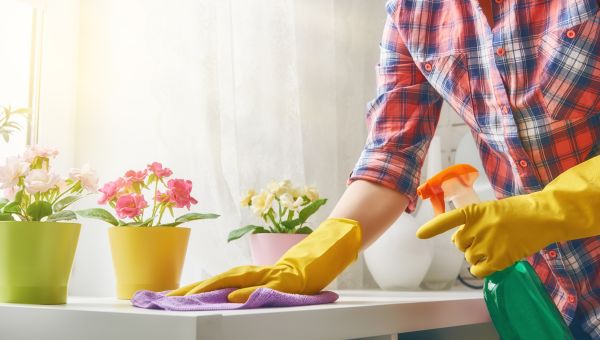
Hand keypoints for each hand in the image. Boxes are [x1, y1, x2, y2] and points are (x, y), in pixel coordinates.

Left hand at [167, 218, 361, 301]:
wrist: (320, 259)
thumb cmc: (292, 273)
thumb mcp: (267, 284)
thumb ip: (248, 289)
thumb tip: (225, 297)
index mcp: (247, 274)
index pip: (215, 281)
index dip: (193, 287)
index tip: (170, 296)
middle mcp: (253, 273)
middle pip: (217, 279)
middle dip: (192, 288)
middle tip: (168, 297)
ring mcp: (267, 275)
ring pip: (233, 281)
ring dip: (210, 287)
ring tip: (189, 295)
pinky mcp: (283, 279)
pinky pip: (262, 287)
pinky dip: (245, 291)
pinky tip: (232, 296)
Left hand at [417, 156, 599, 277]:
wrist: (544, 216)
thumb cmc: (519, 211)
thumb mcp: (492, 209)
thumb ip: (475, 221)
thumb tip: (461, 239)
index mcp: (474, 211)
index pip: (448, 220)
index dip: (432, 228)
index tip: (419, 235)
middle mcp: (477, 227)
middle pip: (459, 243)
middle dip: (467, 243)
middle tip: (485, 238)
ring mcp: (487, 243)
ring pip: (469, 257)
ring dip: (477, 256)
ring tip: (495, 246)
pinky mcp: (499, 258)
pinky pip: (478, 270)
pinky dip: (481, 269)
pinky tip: (490, 263)